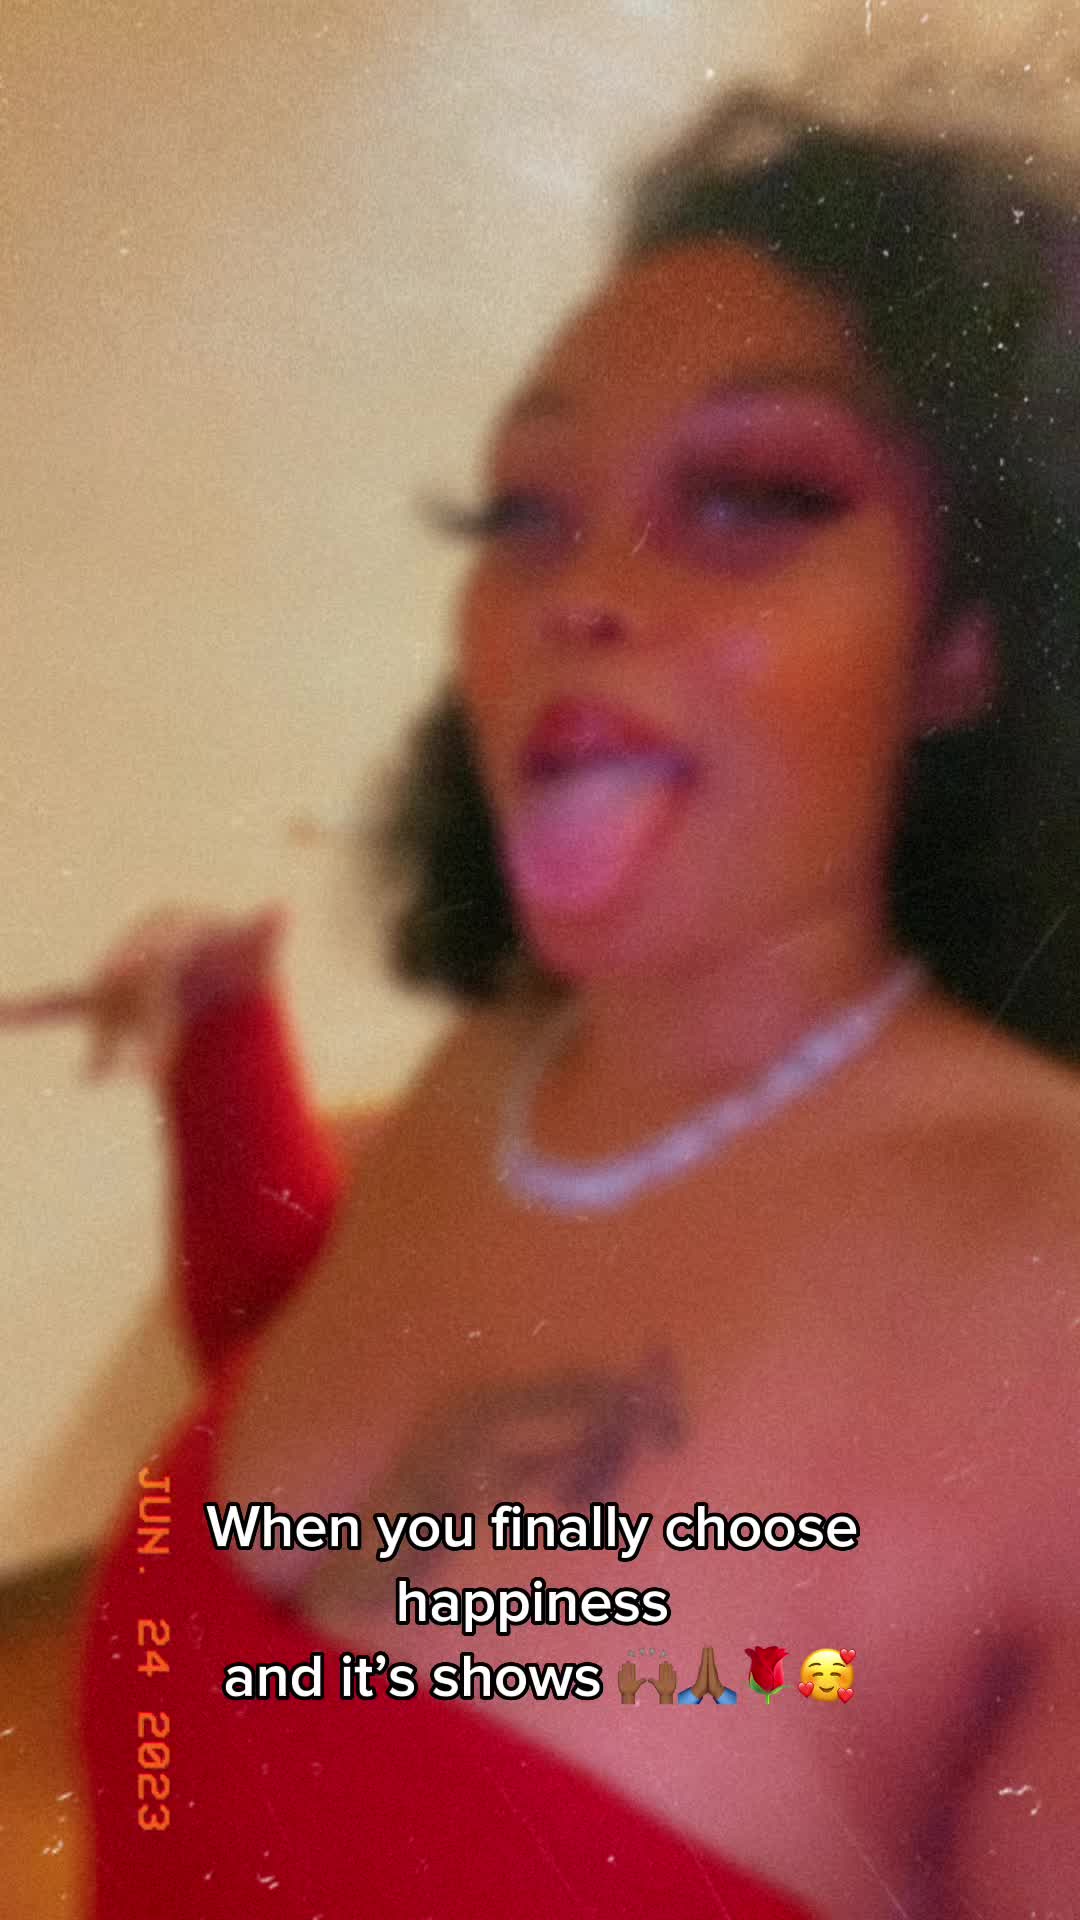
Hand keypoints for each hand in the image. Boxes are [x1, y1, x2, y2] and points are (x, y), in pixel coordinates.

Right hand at [0, 904, 289, 1082]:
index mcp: (167, 929)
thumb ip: (265, 933)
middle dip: (132, 1027)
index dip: (152, 988)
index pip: (154, 961)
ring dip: (105, 1044)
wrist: (222, 974)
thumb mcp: (258, 952)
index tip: (147, 1011)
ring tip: (102, 1076)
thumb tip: (282, 907)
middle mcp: (134, 947)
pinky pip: (57, 1002)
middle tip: (147, 1067)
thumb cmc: (242, 960)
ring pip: (100, 1010)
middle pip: (122, 987)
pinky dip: (28, 1010)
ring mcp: (115, 975)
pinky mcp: (103, 1000)